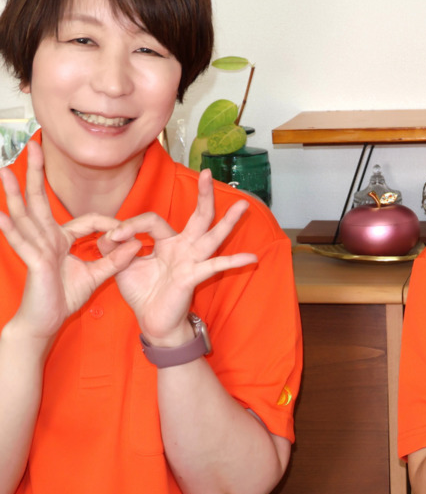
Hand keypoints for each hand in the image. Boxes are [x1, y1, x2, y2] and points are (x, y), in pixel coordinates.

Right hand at [0, 141, 139, 340]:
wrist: (46, 321)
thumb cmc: (64, 298)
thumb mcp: (96, 276)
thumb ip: (116, 260)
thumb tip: (137, 245)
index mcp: (60, 240)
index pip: (87, 220)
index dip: (110, 225)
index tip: (126, 232)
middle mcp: (46, 238)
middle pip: (40, 200)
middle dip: (37, 174)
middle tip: (33, 145)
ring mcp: (36, 247)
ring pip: (25, 215)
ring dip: (14, 193)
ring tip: (5, 171)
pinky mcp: (33, 261)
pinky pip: (21, 242)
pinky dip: (11, 228)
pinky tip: (0, 215)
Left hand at [100, 170, 256, 342]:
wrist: (152, 320)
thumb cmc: (142, 292)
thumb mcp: (122, 266)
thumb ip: (114, 248)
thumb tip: (106, 233)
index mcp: (166, 242)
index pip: (152, 220)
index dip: (130, 225)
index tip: (112, 238)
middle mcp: (183, 248)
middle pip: (197, 217)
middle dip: (203, 195)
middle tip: (208, 173)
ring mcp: (192, 261)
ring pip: (212, 236)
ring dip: (228, 221)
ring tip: (243, 205)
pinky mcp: (194, 276)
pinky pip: (215, 267)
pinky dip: (233, 262)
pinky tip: (251, 258)